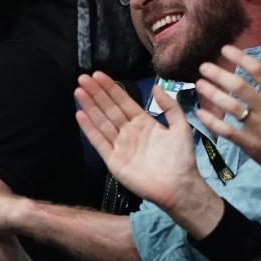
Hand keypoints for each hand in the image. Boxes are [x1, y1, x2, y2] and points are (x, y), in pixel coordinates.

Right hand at [75, 71, 199, 207]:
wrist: (178, 186)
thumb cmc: (181, 158)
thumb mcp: (181, 127)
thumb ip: (170, 106)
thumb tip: (156, 87)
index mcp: (143, 123)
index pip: (123, 101)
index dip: (110, 88)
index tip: (98, 75)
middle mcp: (128, 132)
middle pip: (109, 109)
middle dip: (96, 93)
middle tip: (82, 78)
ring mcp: (119, 146)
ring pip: (101, 122)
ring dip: (90, 106)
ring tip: (78, 92)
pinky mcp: (113, 160)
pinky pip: (99, 142)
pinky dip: (89, 129)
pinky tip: (80, 115)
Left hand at [194, 46, 260, 192]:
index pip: (259, 71)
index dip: (240, 58)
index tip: (224, 50)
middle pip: (240, 87)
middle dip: (219, 74)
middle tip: (203, 66)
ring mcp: (258, 128)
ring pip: (231, 107)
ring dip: (213, 94)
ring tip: (199, 84)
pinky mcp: (250, 144)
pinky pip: (228, 131)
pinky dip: (213, 122)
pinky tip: (200, 113)